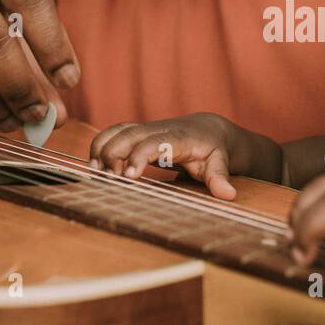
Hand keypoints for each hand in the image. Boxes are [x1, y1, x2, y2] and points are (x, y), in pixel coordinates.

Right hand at [90, 113, 242, 199]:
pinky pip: (113, 133)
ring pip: (116, 131)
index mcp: (178, 138)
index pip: (152, 143)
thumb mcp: (220, 162)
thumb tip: (228, 195)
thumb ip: (220, 177)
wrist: (209, 129)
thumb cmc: (213, 149)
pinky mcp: (136, 132)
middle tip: (110, 181)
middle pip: (127, 135)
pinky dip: (100, 147)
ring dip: (101, 150)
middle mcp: (158, 130)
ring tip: (97, 175)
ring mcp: (145, 129)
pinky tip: (96, 168)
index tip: (128, 177)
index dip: (138, 157)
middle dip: (113, 156)